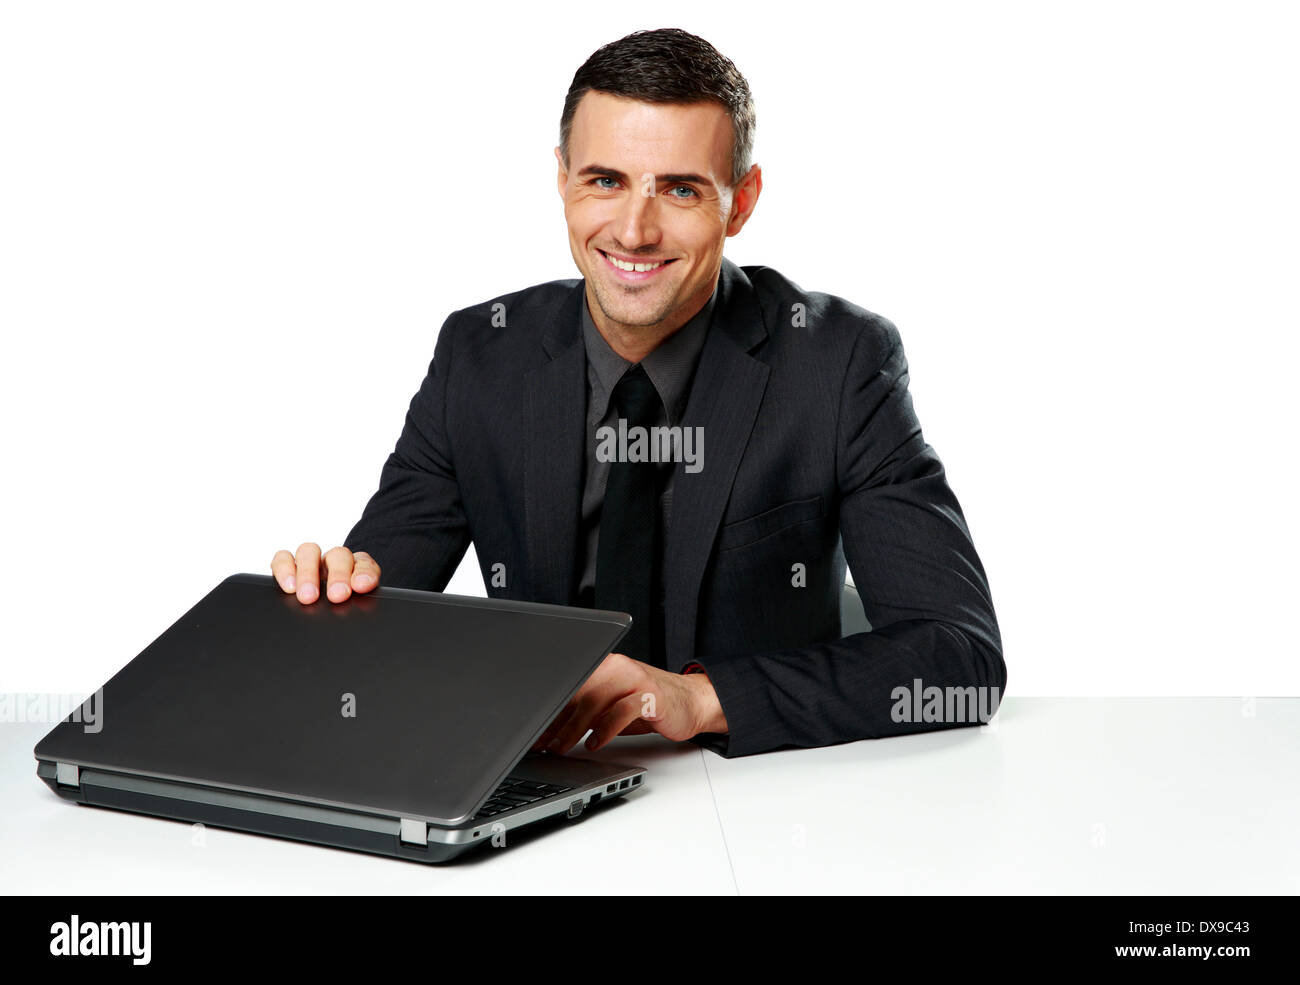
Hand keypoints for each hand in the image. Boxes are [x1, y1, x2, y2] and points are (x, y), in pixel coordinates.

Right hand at [270, 543, 380, 604]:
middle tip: (336, 596)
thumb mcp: (355, 606)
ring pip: (309, 552)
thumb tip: (361, 598)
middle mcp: (334, 562)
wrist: (318, 616)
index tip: (361, 586)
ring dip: (308, 573)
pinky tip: (288, 587)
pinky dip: (284, 569)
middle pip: (338, 555)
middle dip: (337, 575)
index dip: (364, 573)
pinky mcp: (288, 567)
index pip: (364, 564)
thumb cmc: (342, 606)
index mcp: (356, 570)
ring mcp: (311, 562)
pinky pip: (283, 558)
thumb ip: (360, 603)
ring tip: (307, 596)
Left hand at [531, 652, 727, 753]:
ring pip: (595, 701)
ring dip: (573, 728)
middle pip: (577, 692)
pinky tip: (594, 743)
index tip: (532, 730)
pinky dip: (604, 729)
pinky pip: (621, 712)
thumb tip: (549, 730)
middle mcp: (617, 666)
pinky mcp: (651, 696)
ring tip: (561, 747)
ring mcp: (635, 679)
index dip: (548, 709)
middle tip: (542, 743)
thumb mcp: (611, 706)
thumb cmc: (647, 705)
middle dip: (555, 722)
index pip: (569, 684)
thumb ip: (586, 711)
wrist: (690, 702)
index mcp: (603, 664)